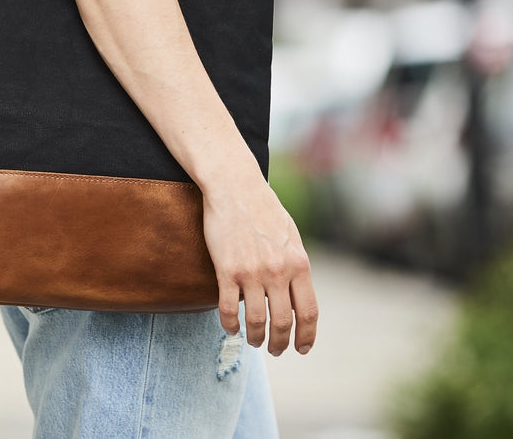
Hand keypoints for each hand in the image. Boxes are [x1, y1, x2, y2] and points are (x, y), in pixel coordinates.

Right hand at [201, 155, 318, 356]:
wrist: (234, 185)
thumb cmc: (263, 208)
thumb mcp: (291, 236)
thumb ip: (296, 265)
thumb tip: (298, 294)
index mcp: (299, 263)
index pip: (308, 313)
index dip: (306, 337)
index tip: (302, 348)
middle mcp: (278, 271)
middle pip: (283, 323)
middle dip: (280, 343)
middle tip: (274, 350)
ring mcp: (252, 271)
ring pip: (256, 320)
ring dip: (255, 338)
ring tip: (253, 341)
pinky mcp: (226, 269)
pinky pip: (229, 308)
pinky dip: (229, 323)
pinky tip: (230, 326)